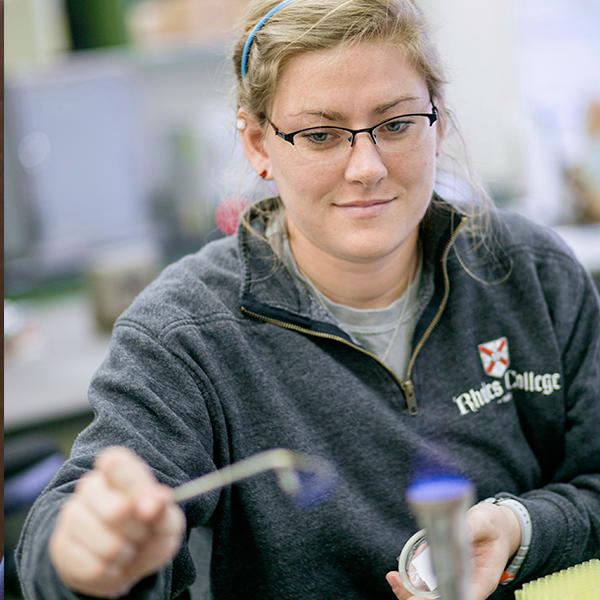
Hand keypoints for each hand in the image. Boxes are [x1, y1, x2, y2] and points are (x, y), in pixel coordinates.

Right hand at [49, 446, 185, 597]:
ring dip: (126, 555)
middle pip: (117, 512)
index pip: (116, 462)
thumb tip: (154, 502)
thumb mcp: (167, 520)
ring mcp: (72, 514)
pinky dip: (111, 573)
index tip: (152, 500)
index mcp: (119, 469)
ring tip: (127, 550)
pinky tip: (112, 564)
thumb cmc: (148, 530)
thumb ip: (164, 509)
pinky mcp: (60, 545)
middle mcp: (90, 485)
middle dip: (139, 531)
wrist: (124, 559)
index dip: (133, 483)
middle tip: (143, 532)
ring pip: (107, 545)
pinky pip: (93, 568)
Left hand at [385, 502, 521, 599]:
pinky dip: (411, 581)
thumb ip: (470, 528)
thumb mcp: (484, 522)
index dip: (440, 598)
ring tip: (393, 579)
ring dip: (410, 591)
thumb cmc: (491, 526)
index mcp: (482, 579)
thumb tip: (455, 530)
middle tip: (397, 582)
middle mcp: (467, 584)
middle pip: (442, 598)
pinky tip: (397, 576)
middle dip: (418, 597)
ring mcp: (454, 579)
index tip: (421, 597)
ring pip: (430, 595)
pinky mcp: (443, 571)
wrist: (495, 527)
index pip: (462, 595)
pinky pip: (426, 582)